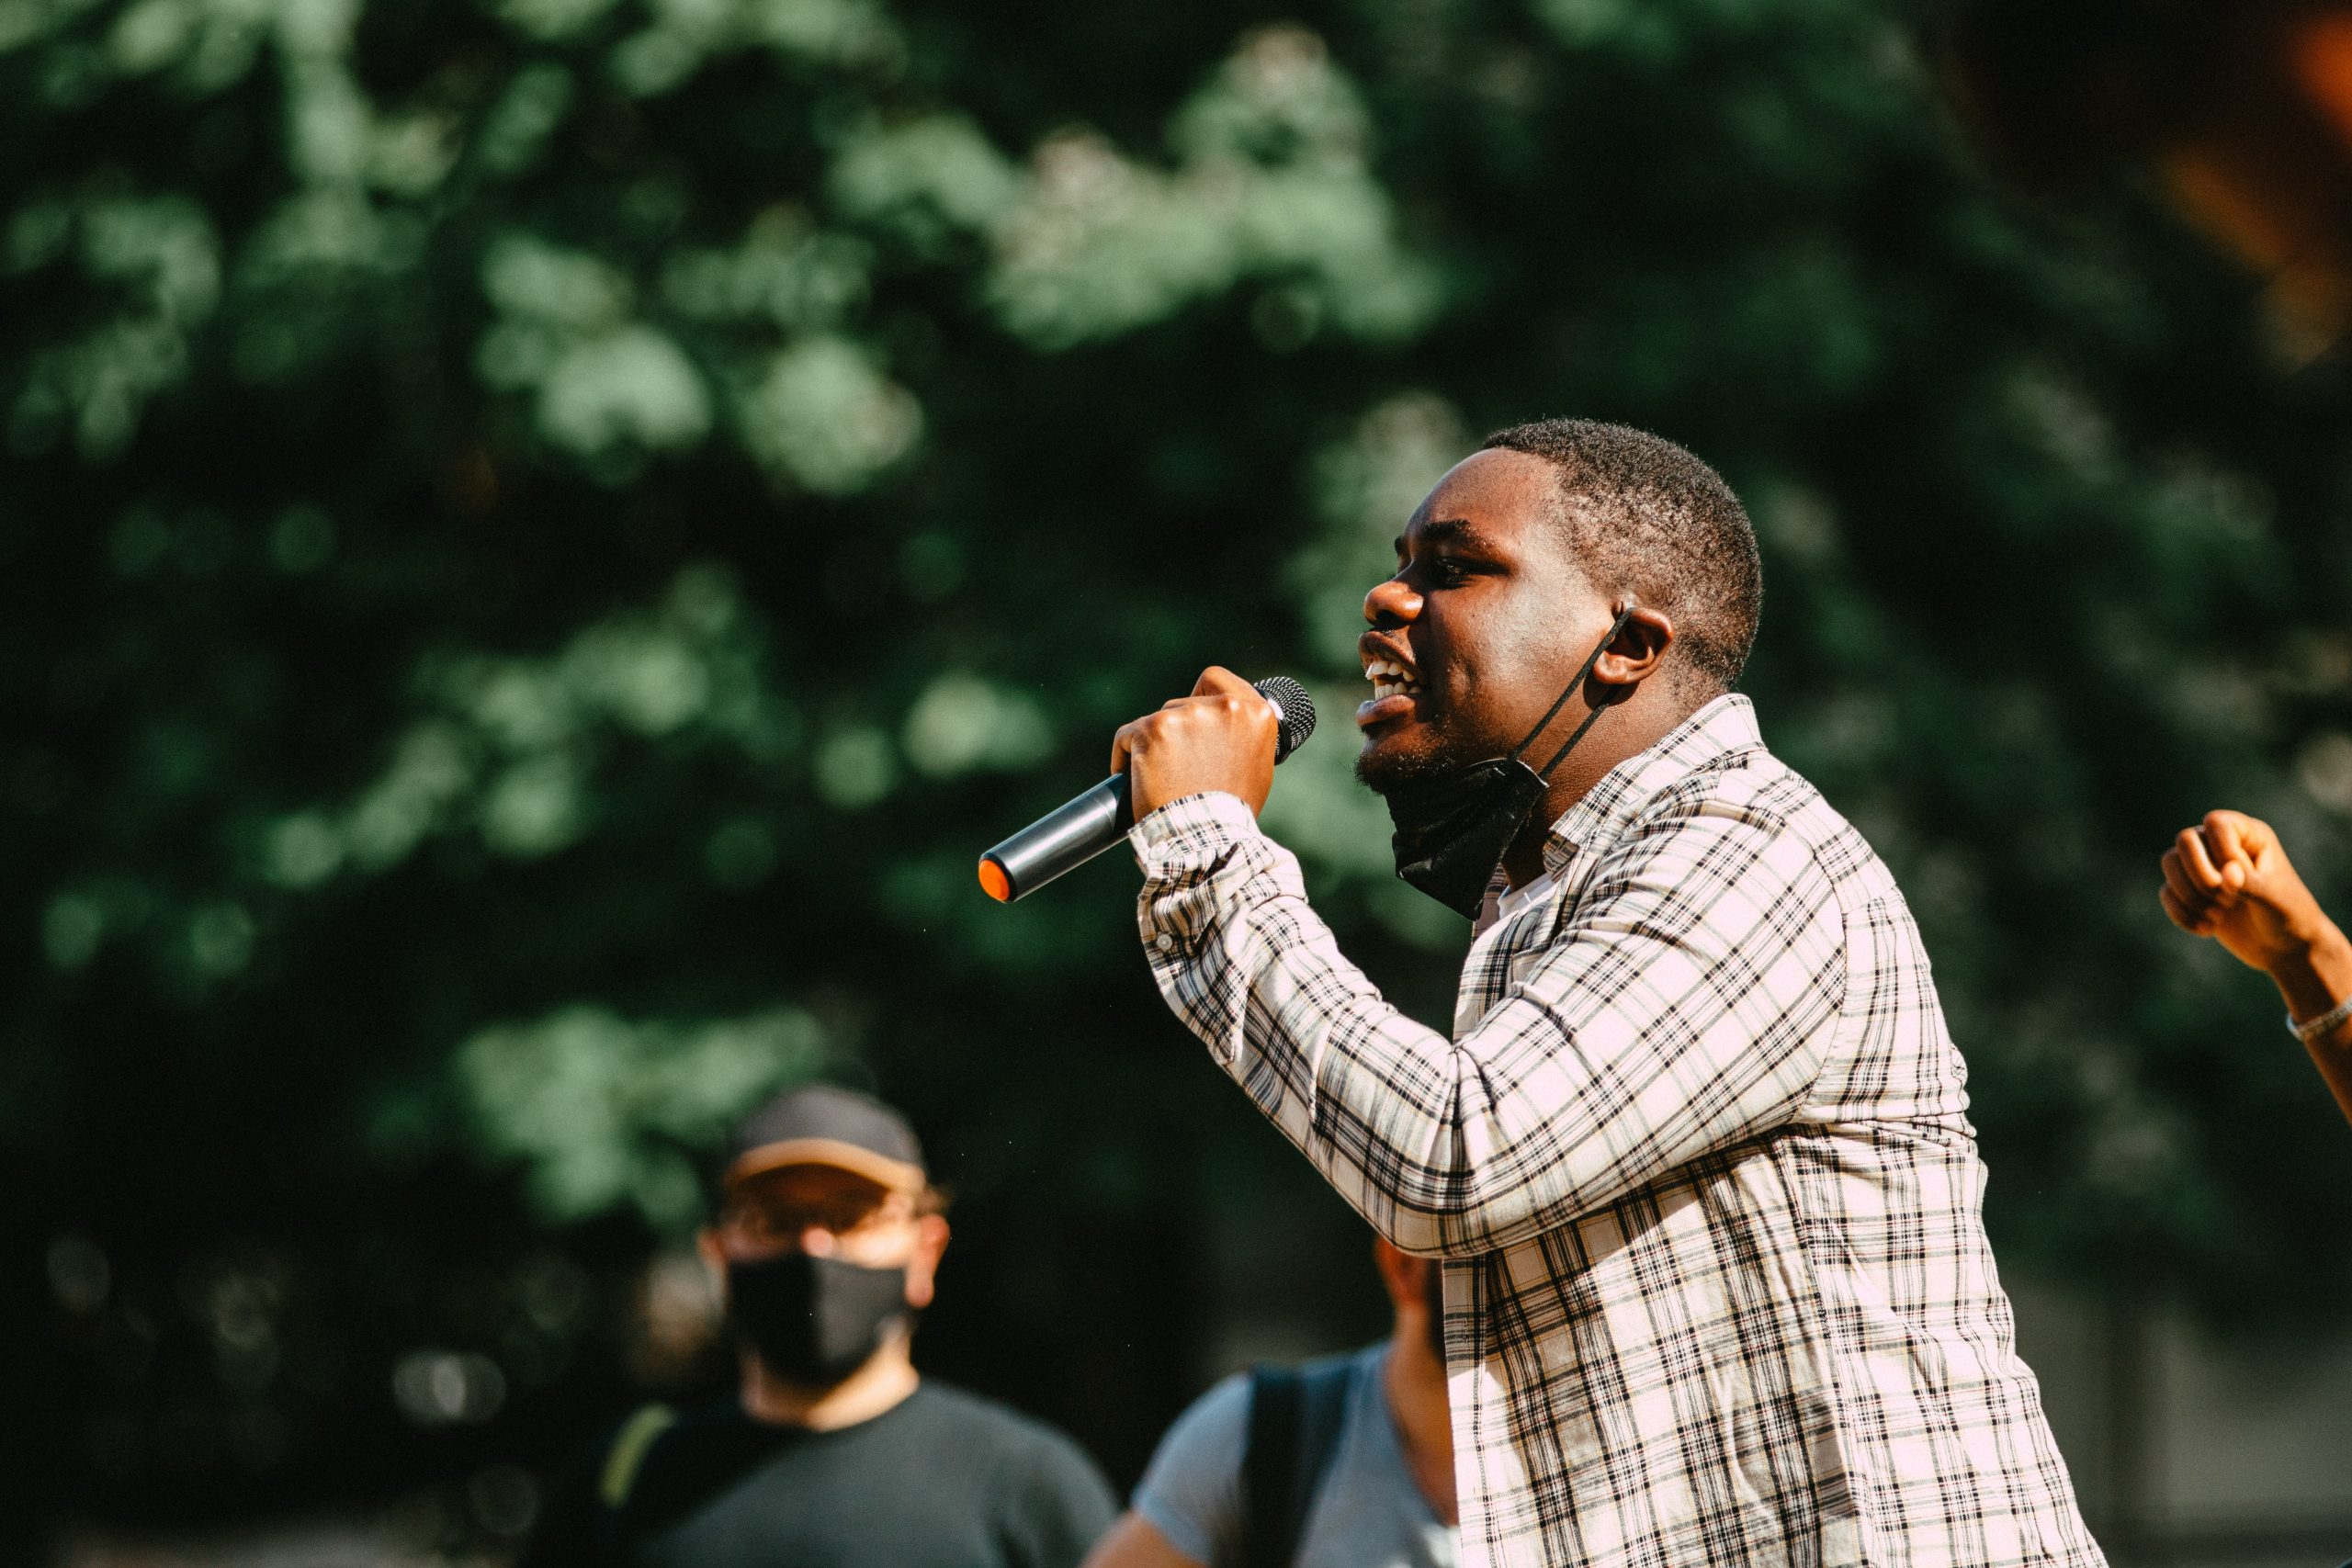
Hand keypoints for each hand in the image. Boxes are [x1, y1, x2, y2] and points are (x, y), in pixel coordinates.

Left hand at [1110, 667, 1277, 822]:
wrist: (1205, 839)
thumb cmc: (1231, 814)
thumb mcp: (1255, 767)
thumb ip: (1241, 737)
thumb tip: (1221, 730)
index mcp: (1254, 712)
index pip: (1215, 679)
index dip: (1199, 696)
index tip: (1193, 715)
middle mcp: (1222, 706)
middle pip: (1181, 704)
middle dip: (1176, 732)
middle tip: (1178, 769)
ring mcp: (1184, 716)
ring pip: (1155, 721)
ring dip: (1153, 746)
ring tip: (1160, 782)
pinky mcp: (1151, 730)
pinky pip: (1127, 736)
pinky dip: (1126, 756)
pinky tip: (1136, 780)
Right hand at [2159, 810, 2337, 978]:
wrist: (2283, 948)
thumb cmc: (2288, 915)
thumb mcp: (2276, 899)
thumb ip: (2251, 883)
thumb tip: (2226, 873)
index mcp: (2250, 836)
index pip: (2217, 824)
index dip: (2221, 851)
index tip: (2242, 879)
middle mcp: (2222, 845)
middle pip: (2185, 839)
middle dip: (2200, 875)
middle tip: (2224, 898)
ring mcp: (2203, 867)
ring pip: (2169, 862)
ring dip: (2190, 895)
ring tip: (2218, 915)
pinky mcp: (2189, 891)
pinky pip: (2166, 893)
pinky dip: (2183, 914)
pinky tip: (2208, 929)